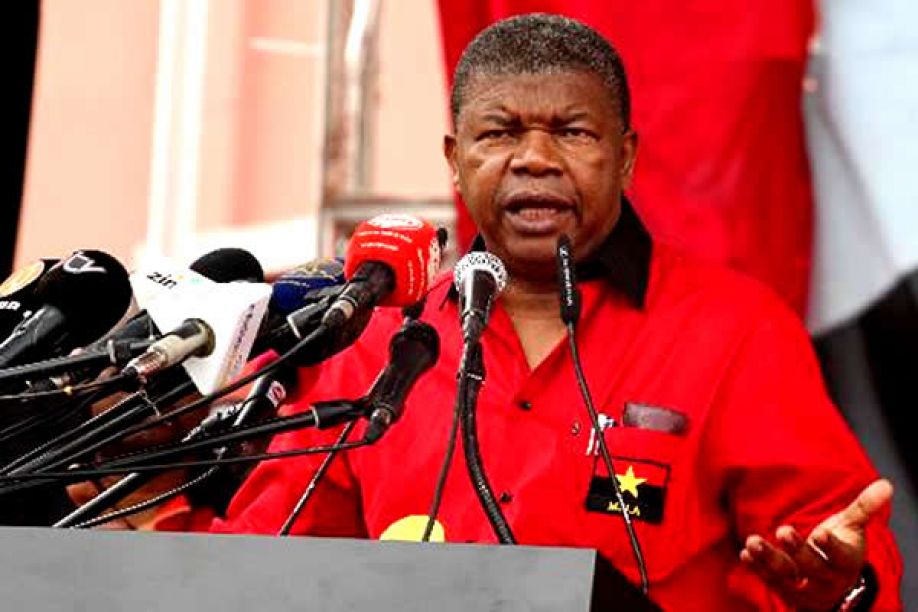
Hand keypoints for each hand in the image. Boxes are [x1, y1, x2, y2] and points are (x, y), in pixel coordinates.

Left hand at [739, 478, 891, 609]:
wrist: (832, 586)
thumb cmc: (841, 549)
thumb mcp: (852, 529)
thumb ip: (864, 507)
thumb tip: (886, 485)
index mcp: (845, 562)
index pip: (840, 556)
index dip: (831, 547)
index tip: (819, 533)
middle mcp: (825, 578)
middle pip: (812, 567)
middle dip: (797, 550)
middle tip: (783, 530)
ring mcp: (804, 587)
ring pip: (786, 576)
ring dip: (769, 559)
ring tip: (753, 541)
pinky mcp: (784, 590)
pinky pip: (769, 580)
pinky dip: (757, 568)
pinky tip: (746, 554)